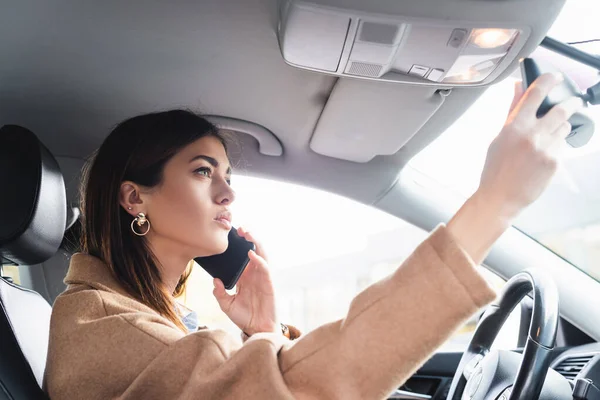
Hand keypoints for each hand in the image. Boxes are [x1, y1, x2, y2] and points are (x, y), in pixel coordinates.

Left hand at [212, 227, 278, 335]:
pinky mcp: (268, 283)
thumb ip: (220, 293)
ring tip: (247, 234)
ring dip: (256, 243)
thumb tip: (215, 280)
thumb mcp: (226, 305)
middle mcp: (253, 274)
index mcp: (244, 276)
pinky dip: (259, 259)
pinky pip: (265, 268)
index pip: (242, 256)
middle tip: (240, 228)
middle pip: (253, 250)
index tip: (230, 234)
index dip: (238, 244)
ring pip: (261, 254)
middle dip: (249, 238)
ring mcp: (262, 277)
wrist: (257, 330)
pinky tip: (251, 254)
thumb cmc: (244, 317)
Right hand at [476, 73, 582, 218]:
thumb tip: (518, 88)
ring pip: (564, 127)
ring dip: (560, 128)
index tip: (555, 77)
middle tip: (572, 103)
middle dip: (570, 103)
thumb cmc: (496, 169)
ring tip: (549, 137)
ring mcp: (545, 148)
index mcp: (515, 126)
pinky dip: (556, 146)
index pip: (536, 93)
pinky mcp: (555, 161)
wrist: (500, 197)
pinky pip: (563, 146)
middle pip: (562, 108)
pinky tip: (543, 156)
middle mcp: (532, 134)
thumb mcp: (500, 137)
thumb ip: (513, 111)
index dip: (548, 80)